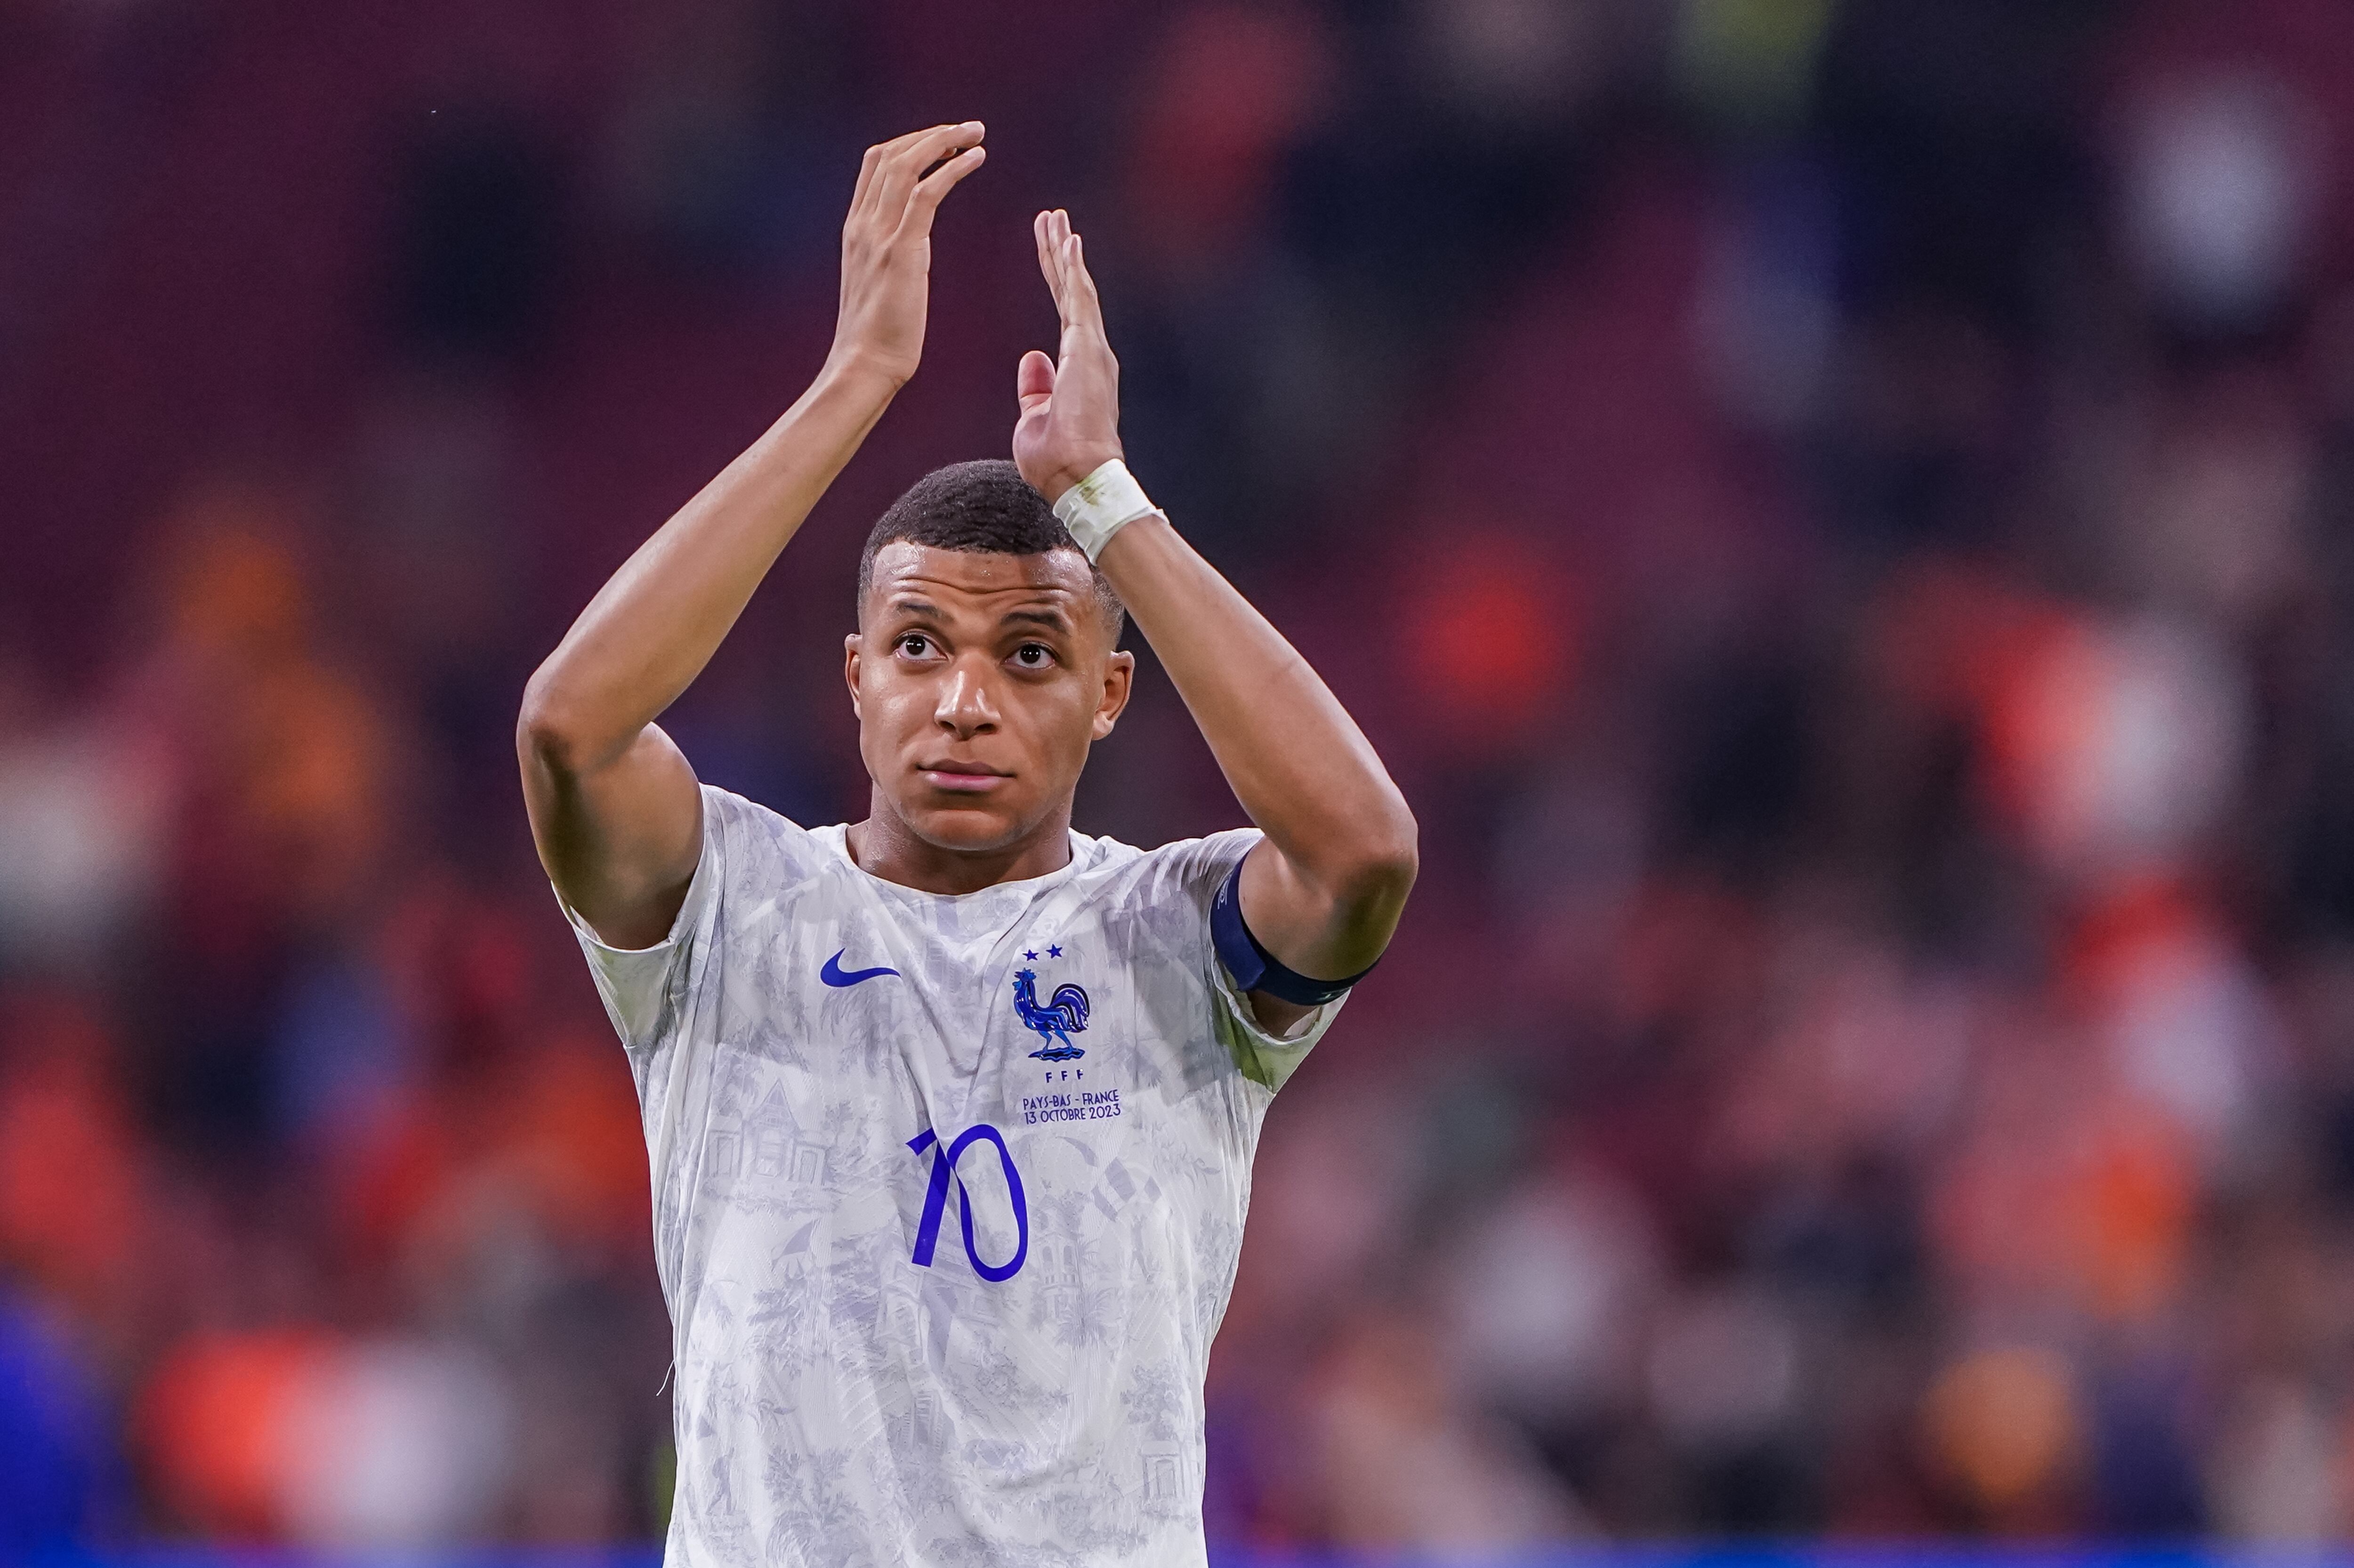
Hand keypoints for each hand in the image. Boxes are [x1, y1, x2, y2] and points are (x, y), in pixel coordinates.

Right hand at [827, 122, 986, 386]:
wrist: (864, 365)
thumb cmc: (878, 336)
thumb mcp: (880, 281)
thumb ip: (893, 252)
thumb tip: (914, 239)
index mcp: (856, 229)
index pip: (877, 165)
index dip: (910, 144)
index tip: (942, 141)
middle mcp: (862, 224)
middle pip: (891, 155)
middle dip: (931, 134)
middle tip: (968, 128)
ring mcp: (877, 234)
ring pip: (907, 165)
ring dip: (944, 141)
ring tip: (976, 134)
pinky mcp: (900, 250)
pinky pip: (927, 192)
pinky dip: (952, 168)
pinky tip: (976, 159)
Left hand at [1013, 208, 1125, 502]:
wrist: (1078, 478)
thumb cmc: (1058, 462)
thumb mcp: (1035, 418)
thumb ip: (1036, 387)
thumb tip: (1033, 358)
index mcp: (1078, 367)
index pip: (1064, 312)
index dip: (1056, 279)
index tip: (1050, 249)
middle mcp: (1090, 352)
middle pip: (1072, 292)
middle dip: (1060, 254)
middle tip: (1052, 219)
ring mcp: (1092, 349)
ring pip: (1076, 288)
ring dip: (1064, 252)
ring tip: (1055, 219)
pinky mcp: (1087, 349)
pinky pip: (1078, 299)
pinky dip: (1072, 269)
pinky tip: (1068, 241)